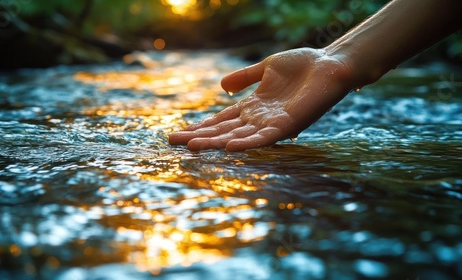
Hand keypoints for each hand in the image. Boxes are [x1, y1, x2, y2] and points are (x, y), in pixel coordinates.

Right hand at [169, 48, 353, 151]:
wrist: (330, 64)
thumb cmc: (303, 65)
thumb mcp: (266, 68)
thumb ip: (244, 77)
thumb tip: (221, 87)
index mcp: (252, 107)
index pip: (221, 120)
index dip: (200, 127)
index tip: (179, 134)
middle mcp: (259, 119)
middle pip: (223, 131)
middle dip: (199, 138)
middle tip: (173, 144)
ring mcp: (272, 123)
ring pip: (238, 136)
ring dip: (216, 143)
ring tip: (193, 147)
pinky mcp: (288, 124)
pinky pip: (265, 137)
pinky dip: (248, 143)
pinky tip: (231, 147)